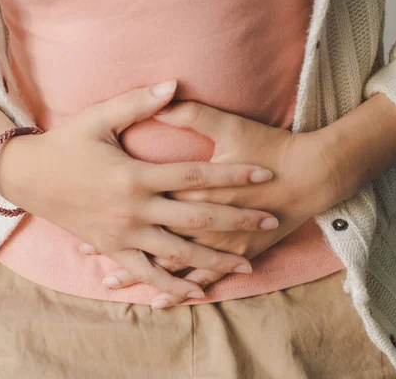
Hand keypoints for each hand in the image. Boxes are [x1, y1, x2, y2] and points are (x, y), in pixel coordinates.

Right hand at [0, 82, 279, 299]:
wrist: (28, 177)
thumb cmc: (65, 144)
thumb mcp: (98, 118)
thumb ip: (138, 103)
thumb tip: (174, 84)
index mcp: (135, 175)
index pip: (196, 176)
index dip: (233, 175)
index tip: (265, 174)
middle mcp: (134, 209)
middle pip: (197, 218)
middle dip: (238, 220)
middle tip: (272, 221)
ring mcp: (123, 234)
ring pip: (177, 253)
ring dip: (214, 260)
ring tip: (247, 264)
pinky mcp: (111, 249)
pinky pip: (145, 272)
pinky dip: (170, 284)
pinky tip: (195, 292)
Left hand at [97, 100, 345, 307]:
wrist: (312, 174)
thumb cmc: (269, 146)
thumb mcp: (229, 125)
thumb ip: (192, 114)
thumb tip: (163, 94)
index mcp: (191, 186)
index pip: (146, 194)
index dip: (114, 199)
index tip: (83, 204)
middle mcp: (199, 218)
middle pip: (151, 234)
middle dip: (117, 242)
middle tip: (84, 249)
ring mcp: (217, 240)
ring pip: (170, 262)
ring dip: (141, 272)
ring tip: (110, 281)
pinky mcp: (235, 253)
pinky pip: (202, 278)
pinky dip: (180, 290)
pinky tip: (161, 301)